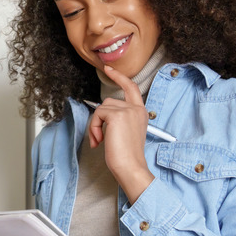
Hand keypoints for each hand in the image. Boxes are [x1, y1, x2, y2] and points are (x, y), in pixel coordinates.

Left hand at [88, 65, 153, 202]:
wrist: (130, 166)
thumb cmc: (127, 155)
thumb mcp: (126, 132)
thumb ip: (119, 119)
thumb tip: (102, 114)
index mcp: (141, 112)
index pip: (131, 88)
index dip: (119, 77)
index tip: (108, 69)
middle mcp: (136, 109)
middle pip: (109, 102)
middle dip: (99, 118)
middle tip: (98, 137)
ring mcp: (127, 110)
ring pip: (101, 108)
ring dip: (95, 125)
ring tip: (99, 140)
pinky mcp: (117, 115)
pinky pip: (97, 115)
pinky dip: (94, 127)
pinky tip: (99, 140)